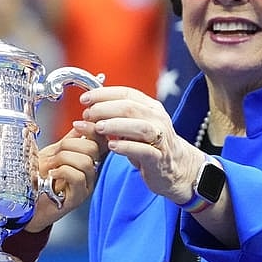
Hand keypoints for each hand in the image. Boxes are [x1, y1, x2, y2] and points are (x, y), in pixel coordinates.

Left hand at [26, 128, 101, 230]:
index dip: (92, 129)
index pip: (100, 140)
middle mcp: (90, 173)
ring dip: (63, 159)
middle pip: (94, 148)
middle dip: (70, 145)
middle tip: (55, 153)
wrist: (27, 203)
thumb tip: (79, 123)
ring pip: (86, 163)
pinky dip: (62, 171)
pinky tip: (52, 174)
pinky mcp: (77, 198)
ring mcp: (86, 186)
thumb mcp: (52, 153)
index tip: (77, 123)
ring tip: (51, 166)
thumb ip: (68, 140)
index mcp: (86, 159)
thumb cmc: (38, 180)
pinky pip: (77, 177)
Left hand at [79, 86, 201, 204]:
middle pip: (130, 107)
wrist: (177, 168)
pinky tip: (112, 146)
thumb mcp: (134, 126)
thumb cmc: (151, 145)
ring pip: (139, 126)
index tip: (85, 99)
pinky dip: (126, 146)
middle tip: (88, 115)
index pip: (126, 93)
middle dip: (105, 109)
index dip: (103, 94)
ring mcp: (161, 138)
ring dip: (115, 125)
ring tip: (98, 128)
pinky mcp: (159, 158)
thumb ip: (116, 118)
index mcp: (150, 107)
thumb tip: (88, 111)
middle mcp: (157, 119)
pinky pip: (144, 150)